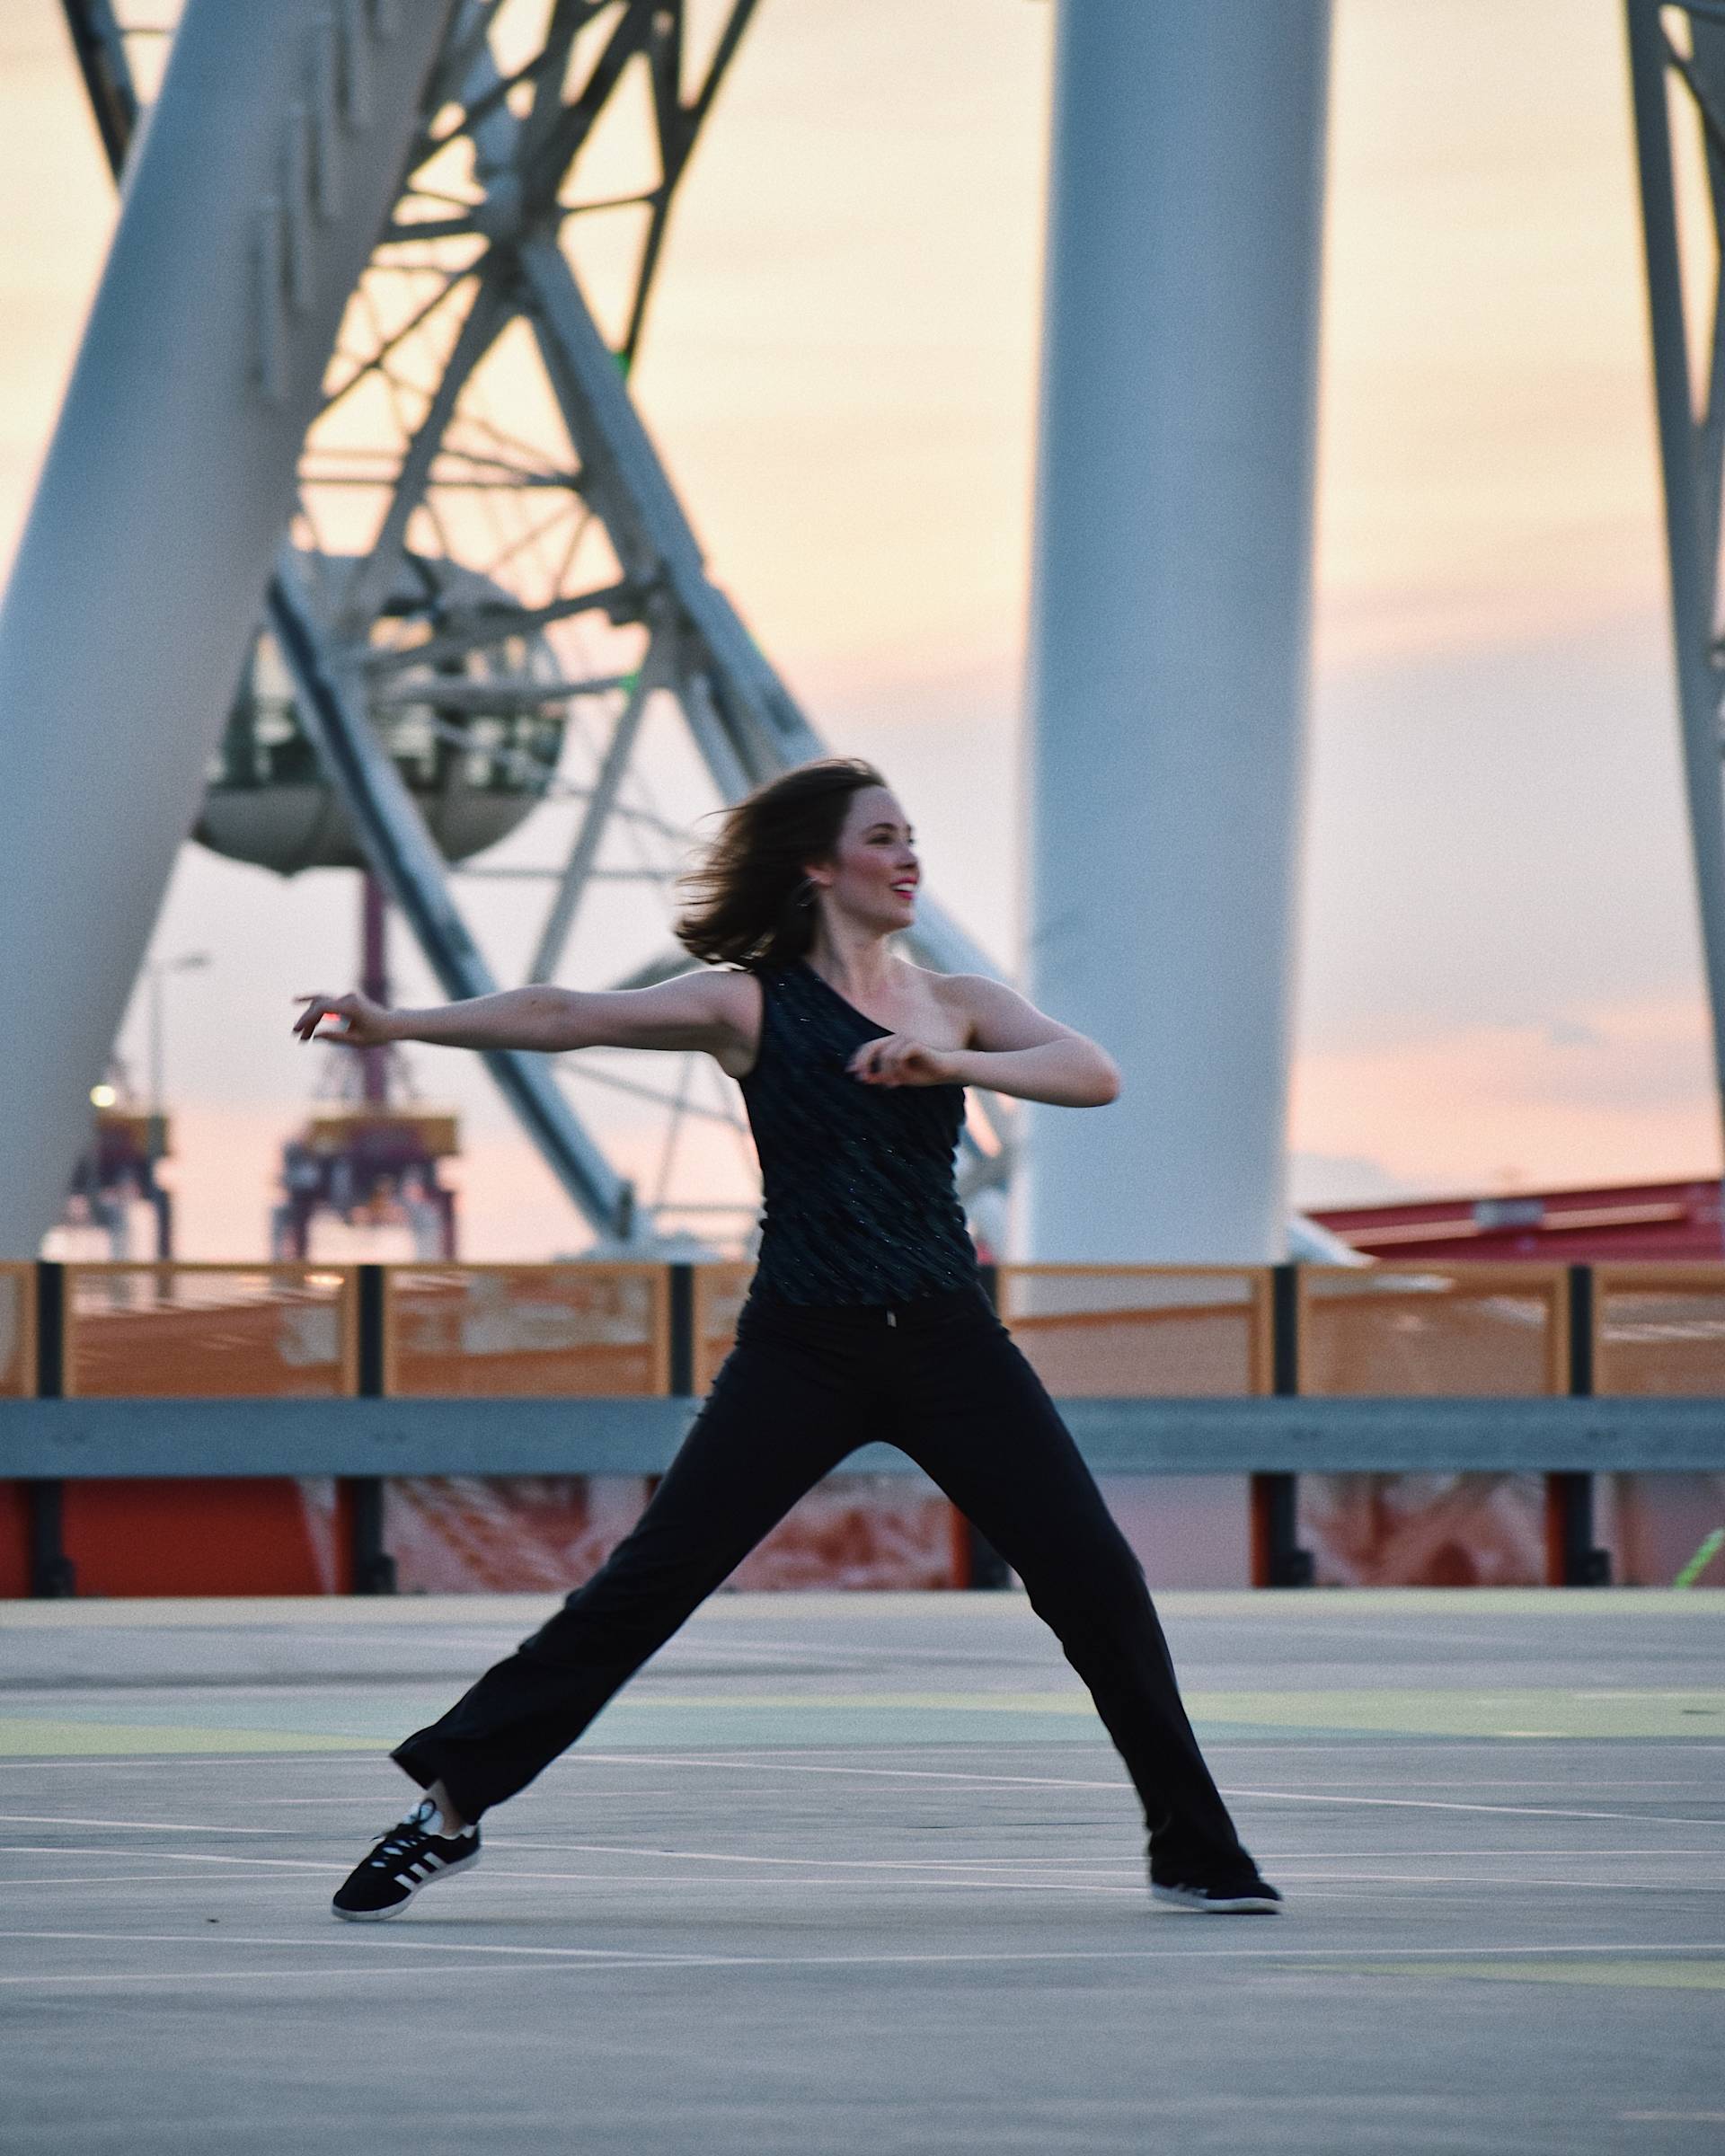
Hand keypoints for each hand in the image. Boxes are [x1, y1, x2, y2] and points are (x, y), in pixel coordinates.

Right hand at [292, 991, 394, 1046]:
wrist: (392, 1023)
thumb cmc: (378, 1034)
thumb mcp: (357, 1041)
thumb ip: (336, 1038)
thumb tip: (315, 1036)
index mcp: (352, 1007)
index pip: (323, 1008)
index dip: (307, 1018)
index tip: (297, 1030)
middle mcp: (348, 998)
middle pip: (319, 1005)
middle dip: (307, 1020)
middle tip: (297, 1037)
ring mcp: (346, 997)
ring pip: (321, 1003)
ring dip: (310, 1017)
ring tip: (302, 1035)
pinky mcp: (345, 1000)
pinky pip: (326, 1002)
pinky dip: (315, 1008)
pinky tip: (298, 1004)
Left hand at [845, 1034, 963, 1086]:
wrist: (946, 1070)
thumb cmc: (924, 1073)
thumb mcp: (899, 1077)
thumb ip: (882, 1076)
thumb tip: (864, 1079)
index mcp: (891, 1045)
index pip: (869, 1047)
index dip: (858, 1058)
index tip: (851, 1072)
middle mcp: (896, 1039)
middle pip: (872, 1047)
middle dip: (863, 1062)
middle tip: (860, 1076)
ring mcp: (905, 1039)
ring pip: (886, 1056)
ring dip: (887, 1073)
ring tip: (892, 1085)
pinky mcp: (914, 1043)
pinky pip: (898, 1056)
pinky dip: (898, 1070)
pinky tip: (901, 1080)